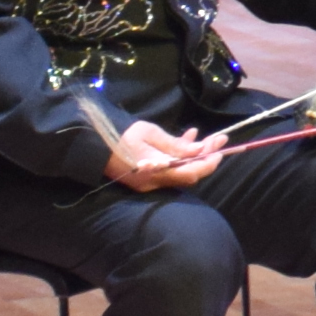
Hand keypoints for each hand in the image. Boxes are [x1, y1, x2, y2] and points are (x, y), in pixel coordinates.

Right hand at [101, 118, 225, 192]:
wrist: (95, 146)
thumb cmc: (122, 136)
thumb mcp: (149, 134)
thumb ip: (175, 144)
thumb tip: (200, 150)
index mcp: (155, 171)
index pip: (190, 173)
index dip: (208, 162)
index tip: (220, 149)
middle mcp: (154, 181)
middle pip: (188, 173)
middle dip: (206, 156)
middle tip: (220, 139)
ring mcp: (150, 181)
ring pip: (181, 170)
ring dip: (196, 155)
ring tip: (209, 137)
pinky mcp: (147, 178)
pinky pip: (170, 168)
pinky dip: (181, 156)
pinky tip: (189, 137)